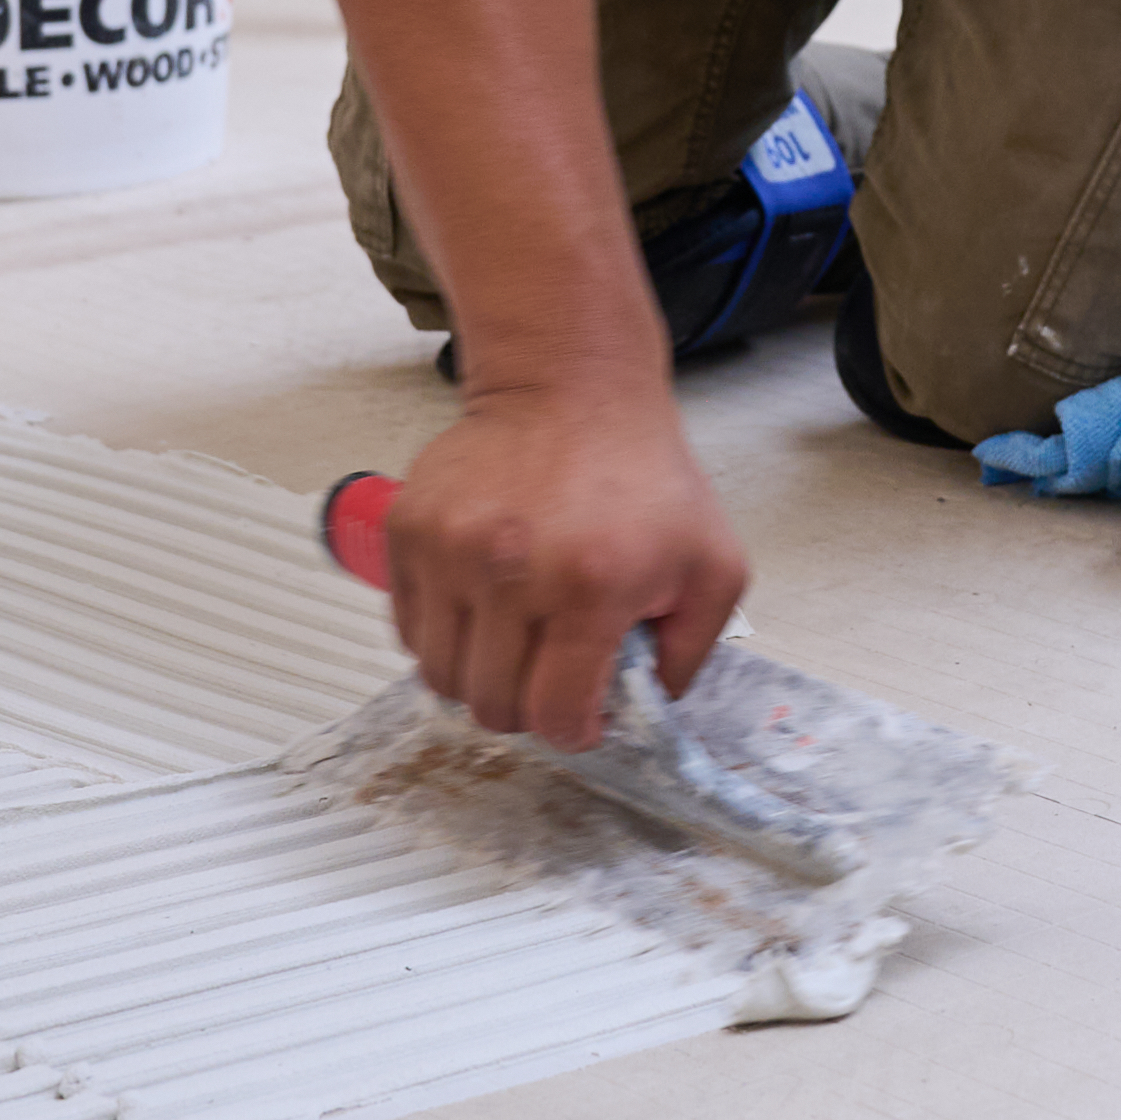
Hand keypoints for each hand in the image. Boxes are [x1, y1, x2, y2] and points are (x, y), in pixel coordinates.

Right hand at [386, 371, 748, 753]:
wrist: (571, 389)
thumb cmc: (642, 475)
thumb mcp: (713, 564)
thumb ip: (691, 653)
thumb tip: (643, 712)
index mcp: (590, 588)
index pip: (556, 715)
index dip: (574, 731)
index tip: (583, 716)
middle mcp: (510, 572)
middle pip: (492, 705)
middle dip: (525, 707)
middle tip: (547, 677)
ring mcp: (450, 551)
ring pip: (440, 676)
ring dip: (478, 676)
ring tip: (513, 641)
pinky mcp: (409, 530)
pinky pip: (407, 629)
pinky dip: (442, 635)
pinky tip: (481, 606)